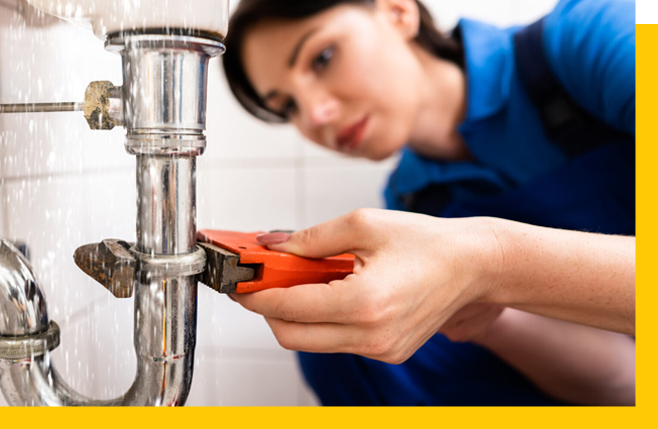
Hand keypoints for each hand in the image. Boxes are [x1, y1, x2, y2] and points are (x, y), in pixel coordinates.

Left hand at [232, 208, 502, 363]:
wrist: (473, 266)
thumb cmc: (427, 243)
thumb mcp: (363, 224)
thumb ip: (311, 239)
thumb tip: (274, 248)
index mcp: (364, 302)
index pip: (289, 307)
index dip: (257, 295)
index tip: (240, 284)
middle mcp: (371, 335)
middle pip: (292, 336)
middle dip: (270, 309)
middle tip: (262, 283)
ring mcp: (380, 350)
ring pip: (313, 341)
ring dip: (297, 313)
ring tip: (302, 281)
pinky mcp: (386, 352)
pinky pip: (338, 341)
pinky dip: (323, 319)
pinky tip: (332, 292)